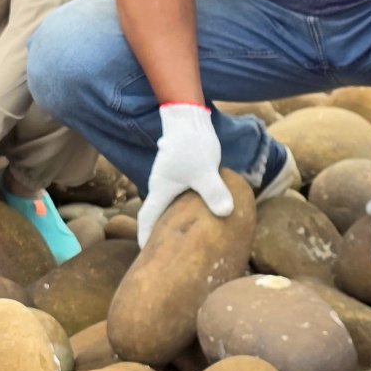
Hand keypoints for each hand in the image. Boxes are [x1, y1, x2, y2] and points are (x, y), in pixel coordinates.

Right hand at [138, 103, 232, 247]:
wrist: (186, 116)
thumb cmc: (191, 144)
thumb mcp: (205, 171)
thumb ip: (214, 192)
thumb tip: (226, 213)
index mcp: (161, 190)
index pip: (147, 218)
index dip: (144, 237)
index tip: (145, 253)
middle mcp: (161, 185)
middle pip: (156, 213)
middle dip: (158, 232)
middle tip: (166, 250)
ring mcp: (170, 177)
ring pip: (168, 203)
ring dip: (172, 218)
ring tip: (184, 233)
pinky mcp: (180, 170)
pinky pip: (179, 193)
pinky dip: (184, 205)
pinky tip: (199, 209)